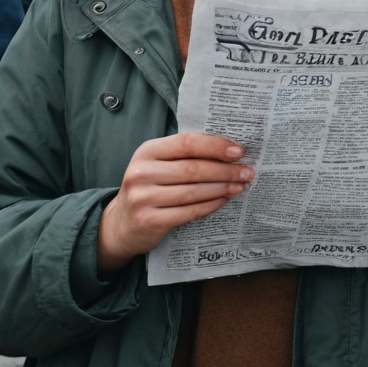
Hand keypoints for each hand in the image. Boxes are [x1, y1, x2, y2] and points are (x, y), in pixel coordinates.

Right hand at [97, 132, 251, 274]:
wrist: (121, 224)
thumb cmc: (150, 186)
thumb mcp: (159, 164)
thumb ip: (186, 154)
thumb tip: (230, 149)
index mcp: (147, 151)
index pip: (186, 143)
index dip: (215, 146)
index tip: (239, 151)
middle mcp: (141, 173)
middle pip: (193, 169)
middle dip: (225, 170)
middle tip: (247, 172)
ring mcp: (142, 198)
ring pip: (193, 191)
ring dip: (221, 188)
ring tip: (240, 186)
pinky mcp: (149, 220)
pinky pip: (188, 211)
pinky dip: (210, 205)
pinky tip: (224, 200)